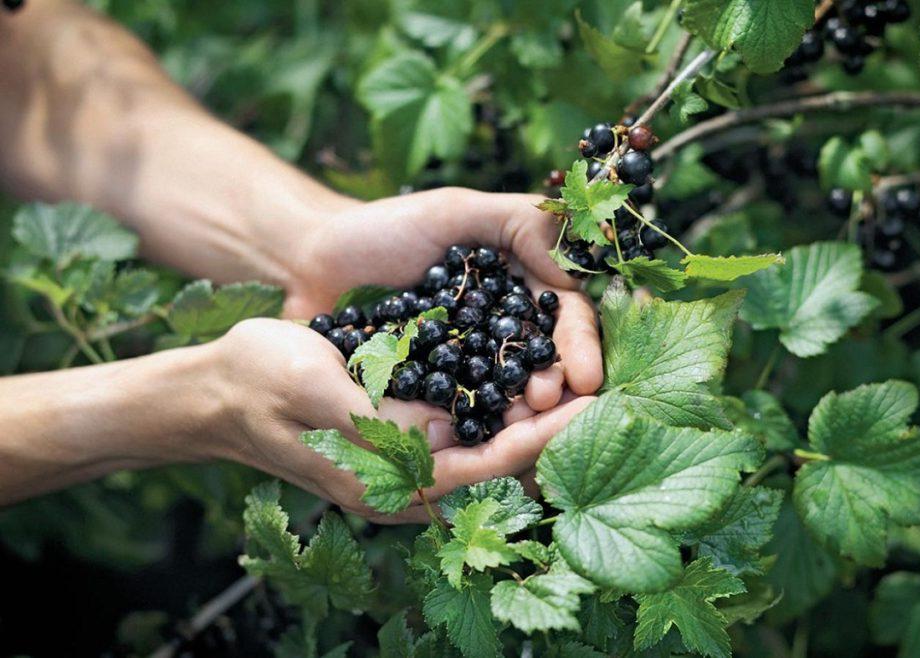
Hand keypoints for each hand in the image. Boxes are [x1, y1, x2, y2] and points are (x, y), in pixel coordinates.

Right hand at [205, 318, 594, 522]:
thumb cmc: (259, 384)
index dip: (548, 438)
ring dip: (538, 412)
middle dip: (557, 427)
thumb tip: (446, 438)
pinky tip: (535, 367)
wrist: (218, 388)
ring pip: (492, 442)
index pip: (490, 468)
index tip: (596, 406)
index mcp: (391, 483)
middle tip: (609, 386)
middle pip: (504, 462)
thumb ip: (380, 421)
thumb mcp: (315, 390)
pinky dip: (506, 400)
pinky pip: (470, 423)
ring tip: (587, 374)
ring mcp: (408, 459)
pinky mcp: (405, 433)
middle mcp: (409, 481)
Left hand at [284, 187, 604, 407]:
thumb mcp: (455, 210)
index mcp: (519, 286)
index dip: (578, 347)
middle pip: (543, 364)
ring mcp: (467, 367)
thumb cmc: (382, 229)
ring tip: (522, 423)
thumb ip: (521, 223)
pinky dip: (473, 427)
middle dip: (553, 386)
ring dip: (520, 414)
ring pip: (506, 395)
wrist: (308, 263)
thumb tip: (575, 272)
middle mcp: (501, 331)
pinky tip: (480, 438)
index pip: (564, 319)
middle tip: (544, 401)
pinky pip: (458, 415)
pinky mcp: (430, 396)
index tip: (585, 378)